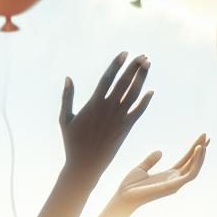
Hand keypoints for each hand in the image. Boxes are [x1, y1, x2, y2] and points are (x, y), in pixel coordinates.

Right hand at [59, 52, 153, 181]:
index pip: (108, 78)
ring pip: (135, 93)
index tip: (125, 53)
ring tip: (147, 65)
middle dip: (134, 67)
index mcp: (93, 104)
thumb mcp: (65, 119)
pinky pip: (140, 110)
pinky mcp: (127, 127)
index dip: (117, 64)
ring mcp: (119, 118)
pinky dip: (146, 100)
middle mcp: (108, 108)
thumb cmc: (72, 142)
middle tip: (142, 55)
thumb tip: (68, 78)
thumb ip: (67, 97)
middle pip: (125, 82)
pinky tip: (151, 91)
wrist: (85, 164)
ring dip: (142, 78)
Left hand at [111, 134, 208, 212]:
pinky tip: (198, 150)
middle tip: (206, 136)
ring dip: (201, 156)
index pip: (185, 161)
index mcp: (168, 176)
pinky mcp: (174, 186)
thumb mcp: (140, 168)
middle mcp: (174, 180)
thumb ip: (151, 160)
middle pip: (192, 163)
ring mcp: (175, 183)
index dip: (193, 150)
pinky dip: (197, 162)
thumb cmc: (129, 186)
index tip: (200, 139)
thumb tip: (160, 151)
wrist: (123, 196)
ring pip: (194, 168)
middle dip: (200, 150)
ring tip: (204, 143)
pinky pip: (191, 173)